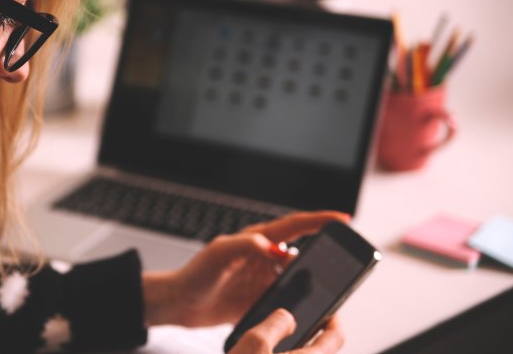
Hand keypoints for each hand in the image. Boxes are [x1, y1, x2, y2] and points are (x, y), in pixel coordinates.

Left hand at [143, 211, 348, 326]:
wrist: (180, 304)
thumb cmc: (195, 274)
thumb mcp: (219, 254)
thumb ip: (245, 245)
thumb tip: (273, 246)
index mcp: (257, 239)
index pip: (295, 226)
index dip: (320, 220)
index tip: (343, 219)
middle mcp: (265, 257)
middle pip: (304, 249)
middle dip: (326, 250)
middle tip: (346, 255)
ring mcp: (265, 279)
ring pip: (299, 276)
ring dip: (315, 279)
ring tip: (332, 284)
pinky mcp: (262, 300)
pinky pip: (288, 299)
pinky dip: (301, 301)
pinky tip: (310, 308)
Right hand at [229, 309, 343, 353]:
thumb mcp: (254, 343)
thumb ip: (275, 323)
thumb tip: (287, 317)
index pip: (336, 338)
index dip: (333, 318)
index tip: (328, 309)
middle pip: (321, 350)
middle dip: (313, 332)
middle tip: (300, 320)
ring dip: (297, 347)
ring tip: (280, 335)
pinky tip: (264, 352)